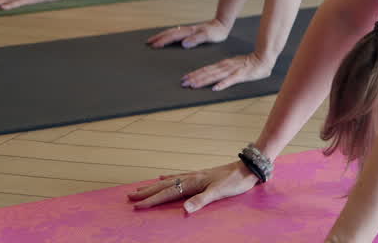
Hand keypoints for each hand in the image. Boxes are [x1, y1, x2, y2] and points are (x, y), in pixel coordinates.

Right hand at [127, 161, 257, 212]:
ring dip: (154, 186)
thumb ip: (201, 200)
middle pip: (164, 186)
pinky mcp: (201, 175)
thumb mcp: (220, 192)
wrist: (248, 167)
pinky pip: (179, 176)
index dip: (152, 201)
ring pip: (169, 181)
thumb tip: (184, 209)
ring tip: (140, 188)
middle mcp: (192, 177)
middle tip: (129, 197)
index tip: (136, 206)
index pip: (168, 193)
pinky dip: (168, 178)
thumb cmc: (236, 181)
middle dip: (146, 192)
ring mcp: (196, 175)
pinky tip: (163, 177)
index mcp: (193, 182)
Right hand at [147, 19, 231, 48]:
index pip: (173, 37)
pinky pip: (176, 32)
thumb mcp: (208, 37)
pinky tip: (168, 37)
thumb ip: (197, 39)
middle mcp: (187, 30)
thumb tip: (183, 43)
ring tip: (153, 39)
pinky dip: (169, 34)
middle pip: (170, 33)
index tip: (153, 45)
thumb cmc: (217, 32)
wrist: (222, 24)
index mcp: (190, 32)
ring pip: (172, 31)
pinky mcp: (191, 31)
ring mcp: (188, 30)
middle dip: (158, 37)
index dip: (163, 41)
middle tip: (148, 43)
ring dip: (162, 35)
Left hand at [181, 53, 274, 90]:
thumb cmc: (250, 63)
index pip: (206, 69)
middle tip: (183, 83)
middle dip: (194, 78)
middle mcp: (226, 66)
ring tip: (194, 85)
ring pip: (215, 76)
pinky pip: (230, 80)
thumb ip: (225, 70)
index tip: (184, 78)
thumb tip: (214, 78)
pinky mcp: (241, 75)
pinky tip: (215, 88)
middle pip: (208, 73)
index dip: (195, 74)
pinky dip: (222, 84)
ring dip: (204, 81)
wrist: (264, 58)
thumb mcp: (234, 65)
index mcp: (223, 64)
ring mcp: (233, 70)